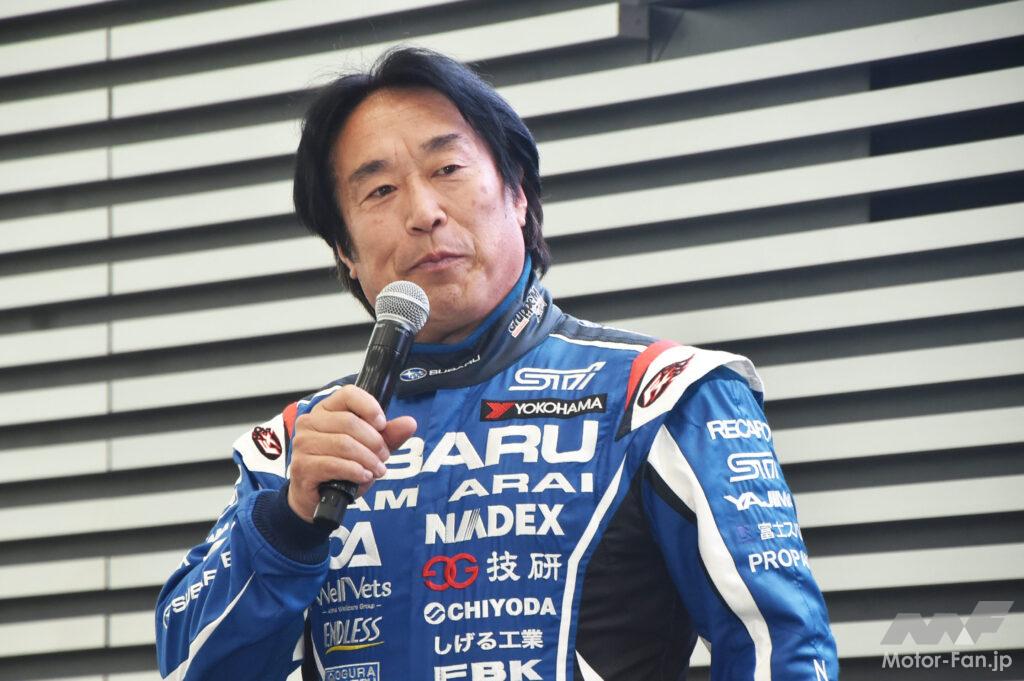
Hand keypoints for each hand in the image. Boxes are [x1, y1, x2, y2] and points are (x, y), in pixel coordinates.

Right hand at [287, 385, 416, 522]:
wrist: (316, 497)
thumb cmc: (341, 467)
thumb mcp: (369, 448)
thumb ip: (388, 435)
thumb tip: (410, 423)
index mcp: (325, 409)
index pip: (348, 394)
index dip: (369, 406)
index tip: (382, 424)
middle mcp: (310, 422)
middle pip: (349, 422)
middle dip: (374, 441)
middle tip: (384, 456)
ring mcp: (303, 443)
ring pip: (344, 444)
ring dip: (367, 459)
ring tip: (377, 469)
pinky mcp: (302, 466)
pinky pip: (334, 464)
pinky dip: (355, 471)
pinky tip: (363, 476)